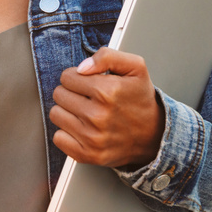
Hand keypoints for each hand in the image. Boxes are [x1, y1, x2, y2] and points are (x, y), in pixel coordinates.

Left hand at [49, 47, 165, 168]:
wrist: (155, 136)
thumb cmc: (141, 99)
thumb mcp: (135, 67)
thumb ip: (107, 56)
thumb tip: (81, 67)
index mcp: (106, 91)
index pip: (66, 77)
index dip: (78, 77)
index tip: (90, 83)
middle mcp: (97, 116)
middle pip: (59, 94)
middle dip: (72, 93)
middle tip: (89, 99)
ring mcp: (91, 138)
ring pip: (56, 114)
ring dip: (68, 112)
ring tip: (86, 113)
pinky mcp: (87, 155)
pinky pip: (58, 138)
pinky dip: (67, 133)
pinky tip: (83, 129)